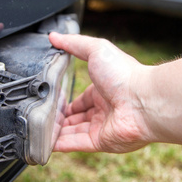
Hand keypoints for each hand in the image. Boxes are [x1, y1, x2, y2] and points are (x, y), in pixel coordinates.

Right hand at [49, 32, 153, 152]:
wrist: (143, 101)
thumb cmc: (124, 74)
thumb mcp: (96, 50)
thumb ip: (74, 43)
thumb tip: (53, 37)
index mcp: (103, 90)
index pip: (82, 99)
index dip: (67, 102)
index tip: (51, 102)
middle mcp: (104, 109)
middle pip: (77, 117)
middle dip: (61, 118)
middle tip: (41, 117)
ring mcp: (102, 127)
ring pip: (74, 132)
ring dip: (58, 132)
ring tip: (38, 131)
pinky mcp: (100, 142)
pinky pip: (76, 144)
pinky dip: (60, 144)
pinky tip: (46, 144)